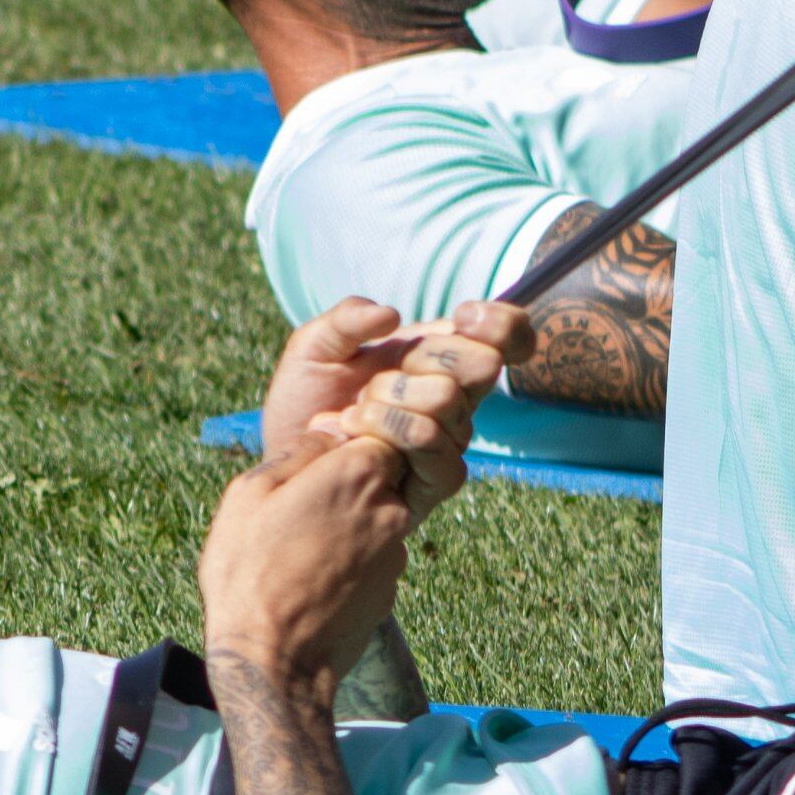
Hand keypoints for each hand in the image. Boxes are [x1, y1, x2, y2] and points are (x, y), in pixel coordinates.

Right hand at [203, 305, 528, 689]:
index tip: (322, 444)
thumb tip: (331, 431)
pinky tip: (313, 570)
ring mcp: (397, 549)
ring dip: (350, 516)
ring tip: (300, 541)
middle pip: (386, 468)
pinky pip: (377, 550)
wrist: (274, 661)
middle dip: (352, 473)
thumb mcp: (251, 493)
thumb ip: (300, 452)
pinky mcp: (392, 585)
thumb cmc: (250, 572)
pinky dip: (353, 552)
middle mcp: (391, 506)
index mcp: (358, 472)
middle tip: (307, 495)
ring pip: (381, 511)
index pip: (381, 425)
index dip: (350, 430)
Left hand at [311, 302, 526, 524]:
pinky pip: (434, 445)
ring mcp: (450, 439)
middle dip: (426, 358)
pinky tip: (354, 433)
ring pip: (448, 400)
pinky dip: (389, 430)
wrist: (286, 457)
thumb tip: (391, 315)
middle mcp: (456, 397)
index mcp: (441, 357)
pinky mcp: (437, 479)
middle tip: (377, 376)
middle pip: (483, 363)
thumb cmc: (306, 400)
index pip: (508, 336)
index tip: (462, 316)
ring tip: (353, 410)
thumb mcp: (314, 346)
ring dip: (390, 398)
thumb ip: (347, 319)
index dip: (501, 324)